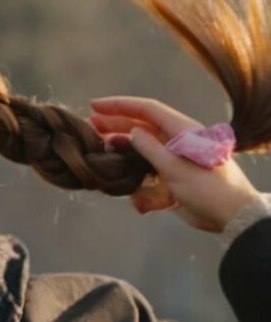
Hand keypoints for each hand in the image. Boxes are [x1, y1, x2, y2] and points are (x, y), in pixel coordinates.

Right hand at [89, 95, 261, 231]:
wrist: (231, 215)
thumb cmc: (207, 188)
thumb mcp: (175, 167)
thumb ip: (150, 148)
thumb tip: (131, 132)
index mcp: (182, 130)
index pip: (147, 110)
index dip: (120, 105)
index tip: (96, 105)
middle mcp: (177, 140)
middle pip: (142, 127)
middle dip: (116, 125)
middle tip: (91, 125)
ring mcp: (175, 158)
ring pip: (143, 148)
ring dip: (123, 148)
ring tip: (100, 147)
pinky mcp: (174, 177)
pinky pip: (149, 170)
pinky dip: (136, 173)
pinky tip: (121, 176)